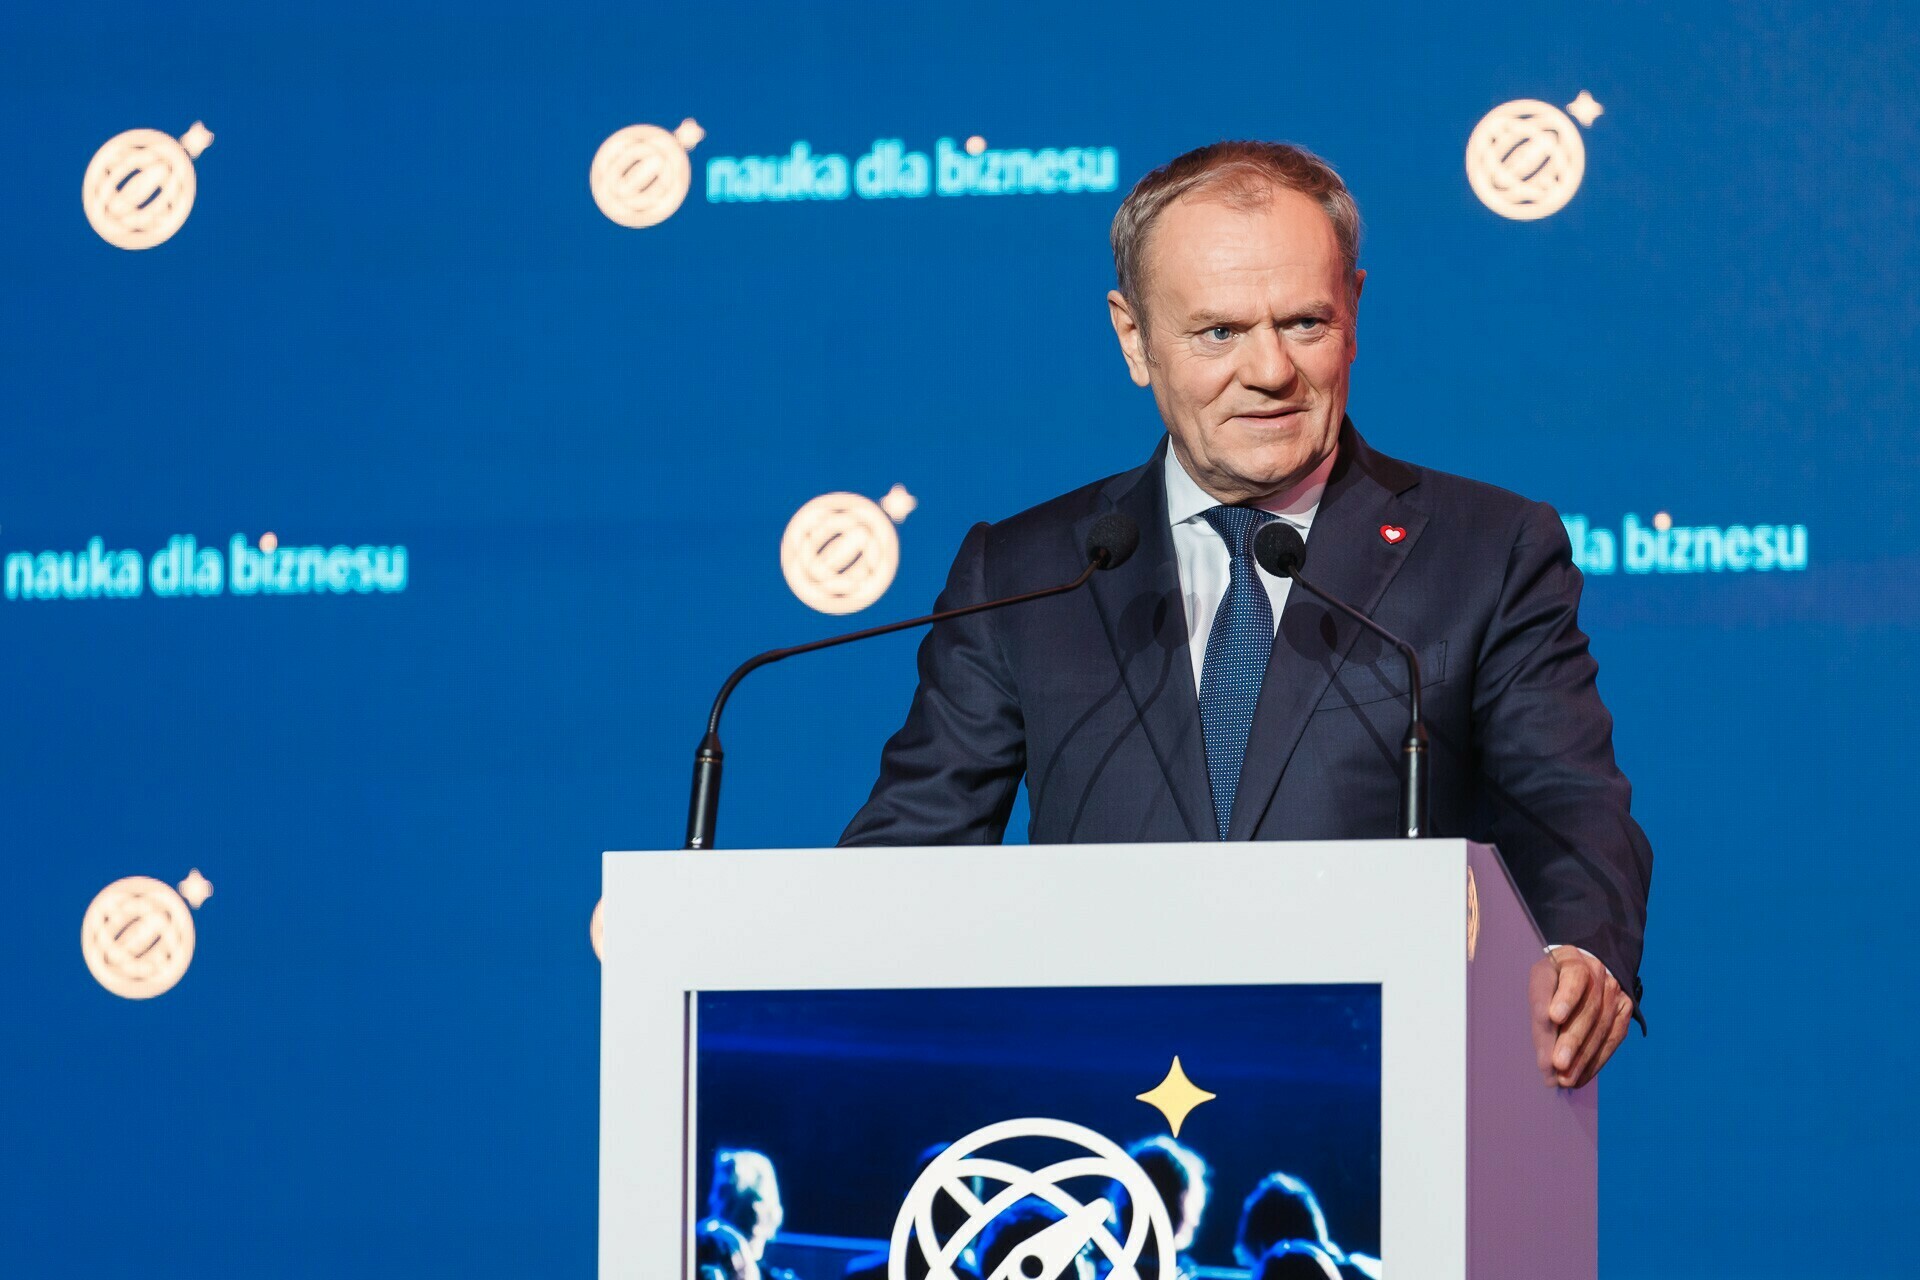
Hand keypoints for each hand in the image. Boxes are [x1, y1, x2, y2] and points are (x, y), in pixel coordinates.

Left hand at [1530, 947, 1631, 1088]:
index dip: (1566, 997)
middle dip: (1572, 1040)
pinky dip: (1596, 1060)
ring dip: (1583, 1057)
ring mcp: (1614, 991)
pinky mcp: (1624, 1009)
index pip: (1573, 976)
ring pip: (1602, 1027)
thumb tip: (1544, 1054)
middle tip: (1557, 1064)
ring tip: (1566, 1079)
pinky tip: (1581, 1077)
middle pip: (1589, 1008)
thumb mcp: (1540, 984)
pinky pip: (1614, 1038)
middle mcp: (1598, 972)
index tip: (1553, 1017)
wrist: (1579, 970)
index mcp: (1572, 959)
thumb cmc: (1551, 980)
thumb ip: (1540, 1010)